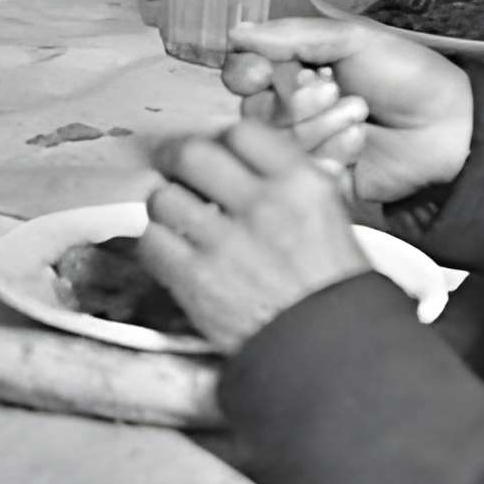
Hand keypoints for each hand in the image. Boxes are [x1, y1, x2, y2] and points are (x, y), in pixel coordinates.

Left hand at [136, 114, 377, 354]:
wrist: (331, 351)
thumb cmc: (331, 289)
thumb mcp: (329, 217)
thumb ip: (287, 182)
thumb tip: (243, 159)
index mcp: (301, 185)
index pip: (241, 132)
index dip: (221, 141)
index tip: (214, 152)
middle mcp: (263, 206)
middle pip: (193, 154)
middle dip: (178, 161)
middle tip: (175, 171)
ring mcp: (226, 243)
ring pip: (163, 197)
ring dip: (166, 207)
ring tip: (179, 221)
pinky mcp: (196, 280)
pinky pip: (151, 242)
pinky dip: (156, 245)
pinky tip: (173, 254)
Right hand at [216, 13, 475, 208]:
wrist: (451, 125)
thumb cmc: (409, 76)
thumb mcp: (353, 40)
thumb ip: (293, 36)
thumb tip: (236, 33)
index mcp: (294, 71)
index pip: (241, 73)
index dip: (245, 74)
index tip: (264, 72)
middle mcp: (291, 110)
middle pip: (253, 113)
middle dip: (293, 103)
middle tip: (334, 90)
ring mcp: (305, 148)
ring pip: (277, 145)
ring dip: (318, 127)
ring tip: (360, 116)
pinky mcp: (321, 180)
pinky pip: (302, 173)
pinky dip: (330, 155)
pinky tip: (359, 146)